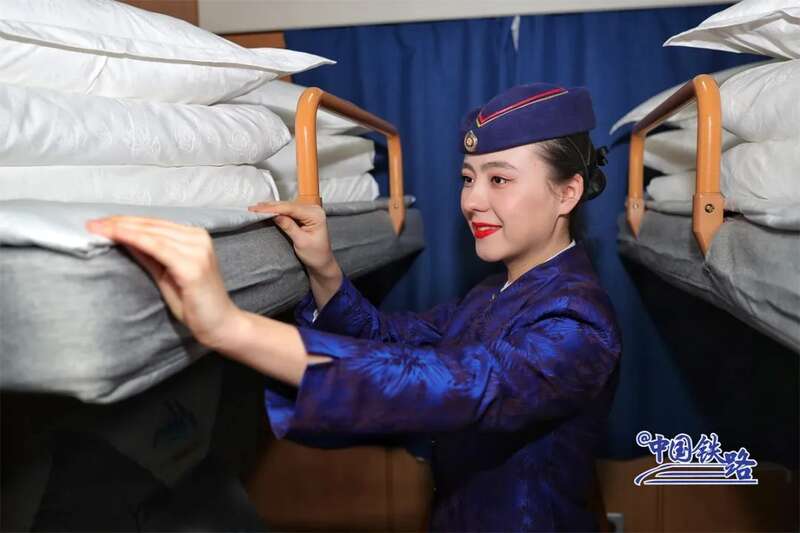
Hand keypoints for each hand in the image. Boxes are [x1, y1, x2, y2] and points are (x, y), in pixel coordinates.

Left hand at [85, 216, 241, 348]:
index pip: (155, 224)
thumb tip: (124, 239)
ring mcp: (197, 250)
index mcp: (195, 237)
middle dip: (119, 223)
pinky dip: (135, 240)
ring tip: (97, 228)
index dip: (126, 221)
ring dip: (122, 229)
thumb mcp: (167, 275)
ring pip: (152, 233)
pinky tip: (116, 237)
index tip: (99, 222)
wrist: (220, 324)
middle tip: (91, 223)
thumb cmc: (195, 303)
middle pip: (152, 225)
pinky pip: (157, 247)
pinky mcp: (192, 266)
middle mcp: (198, 238)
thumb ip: (150, 256)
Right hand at [248, 201, 337, 276]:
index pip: (291, 209)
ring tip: (256, 208)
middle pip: (288, 205)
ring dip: (272, 207)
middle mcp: (314, 209)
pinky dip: (277, 210)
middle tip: (253, 208)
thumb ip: (289, 226)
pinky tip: (267, 209)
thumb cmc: (315, 255)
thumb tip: (275, 215)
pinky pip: (289, 210)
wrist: (322, 263)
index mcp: (316, 215)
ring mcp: (309, 211)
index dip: (273, 208)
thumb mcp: (301, 242)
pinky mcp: (304, 215)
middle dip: (270, 206)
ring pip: (287, 206)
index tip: (259, 209)